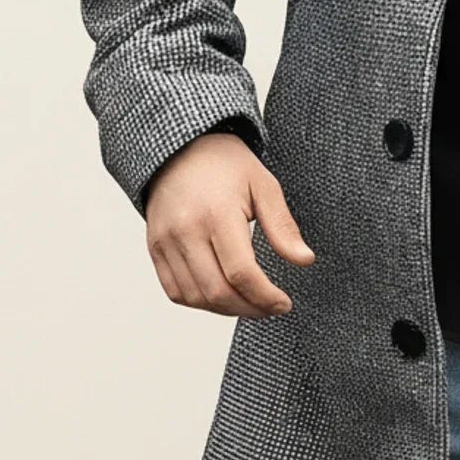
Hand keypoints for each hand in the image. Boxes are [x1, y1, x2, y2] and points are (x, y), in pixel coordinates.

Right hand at [143, 131, 315, 316]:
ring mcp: (165, 241)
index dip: (265, 297)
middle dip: (250, 309)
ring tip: (250, 304)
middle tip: (271, 308)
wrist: (179, 148)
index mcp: (217, 213)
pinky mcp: (155, 248)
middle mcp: (186, 231)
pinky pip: (175, 291)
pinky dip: (200, 302)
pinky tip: (222, 296)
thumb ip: (282, 226)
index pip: (241, 272)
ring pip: (195, 297)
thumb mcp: (263, 185)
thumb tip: (305, 260)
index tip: (283, 304)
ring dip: (226, 310)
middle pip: (217, 292)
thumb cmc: (225, 164)